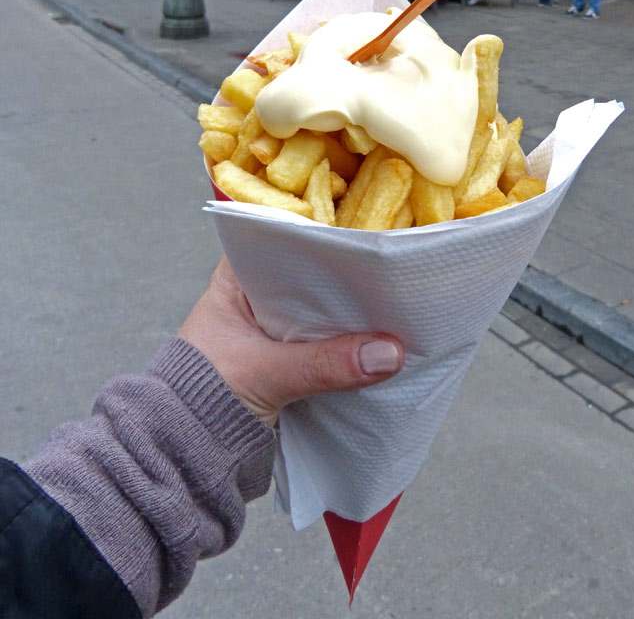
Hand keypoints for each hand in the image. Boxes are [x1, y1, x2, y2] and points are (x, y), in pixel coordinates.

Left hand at [179, 257, 404, 425]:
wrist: (180, 456)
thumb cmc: (200, 400)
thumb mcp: (265, 375)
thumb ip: (324, 364)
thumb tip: (389, 352)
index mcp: (235, 278)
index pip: (285, 240)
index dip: (325, 237)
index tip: (367, 236)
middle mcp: (254, 295)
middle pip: (310, 274)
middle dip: (346, 278)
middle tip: (390, 271)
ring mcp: (270, 327)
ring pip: (319, 309)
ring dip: (349, 314)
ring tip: (392, 302)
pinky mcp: (284, 358)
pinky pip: (323, 340)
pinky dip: (345, 343)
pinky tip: (377, 338)